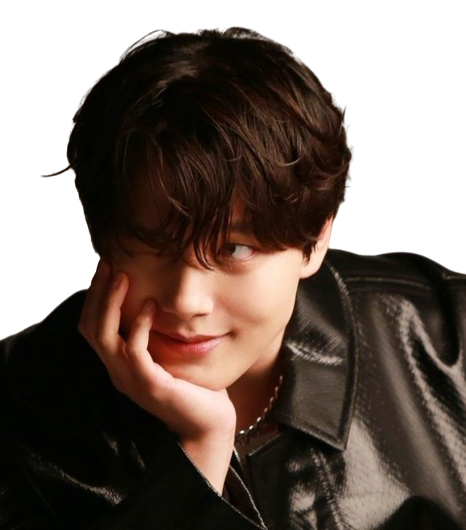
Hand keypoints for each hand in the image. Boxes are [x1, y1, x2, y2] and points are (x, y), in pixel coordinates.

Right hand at [78, 259, 236, 444]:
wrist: (209, 426)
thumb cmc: (193, 388)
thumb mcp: (168, 355)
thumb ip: (155, 334)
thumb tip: (156, 300)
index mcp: (119, 365)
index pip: (93, 327)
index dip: (94, 297)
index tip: (106, 267)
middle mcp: (118, 372)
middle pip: (91, 327)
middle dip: (97, 293)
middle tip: (107, 263)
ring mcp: (130, 380)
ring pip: (105, 336)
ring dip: (110, 303)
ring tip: (122, 275)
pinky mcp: (150, 385)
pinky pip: (135, 351)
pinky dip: (139, 325)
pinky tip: (151, 305)